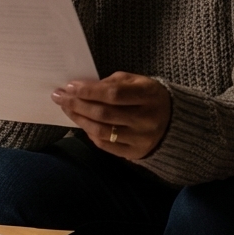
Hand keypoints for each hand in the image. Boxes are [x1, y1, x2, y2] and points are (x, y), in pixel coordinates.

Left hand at [52, 72, 170, 159]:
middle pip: (104, 114)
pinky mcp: (135, 153)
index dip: (89, 91)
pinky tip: (82, 123)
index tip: (70, 86)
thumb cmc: (148, 96)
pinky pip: (105, 145)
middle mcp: (146, 119)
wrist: (174, 122)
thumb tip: (81, 87)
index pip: (113, 94)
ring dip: (79, 119)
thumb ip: (112, 83)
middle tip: (59, 97)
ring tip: (66, 109)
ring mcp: (141, 139)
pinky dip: (90, 133)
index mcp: (148, 96)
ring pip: (101, 131)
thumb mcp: (136, 81)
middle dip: (77, 104)